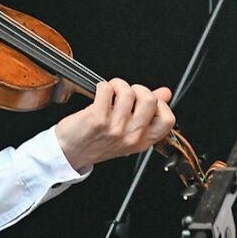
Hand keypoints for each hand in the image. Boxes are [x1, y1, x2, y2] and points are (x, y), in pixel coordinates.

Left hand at [54, 79, 175, 170]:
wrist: (69, 152)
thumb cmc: (96, 142)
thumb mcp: (128, 132)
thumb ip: (149, 112)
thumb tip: (166, 93)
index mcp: (142, 140)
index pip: (167, 120)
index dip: (161, 104)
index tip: (149, 100)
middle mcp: (131, 136)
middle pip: (150, 100)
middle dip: (139, 89)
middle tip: (127, 93)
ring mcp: (115, 128)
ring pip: (128, 92)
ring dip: (118, 85)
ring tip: (111, 91)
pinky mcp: (97, 119)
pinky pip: (107, 89)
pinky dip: (103, 85)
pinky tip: (100, 93)